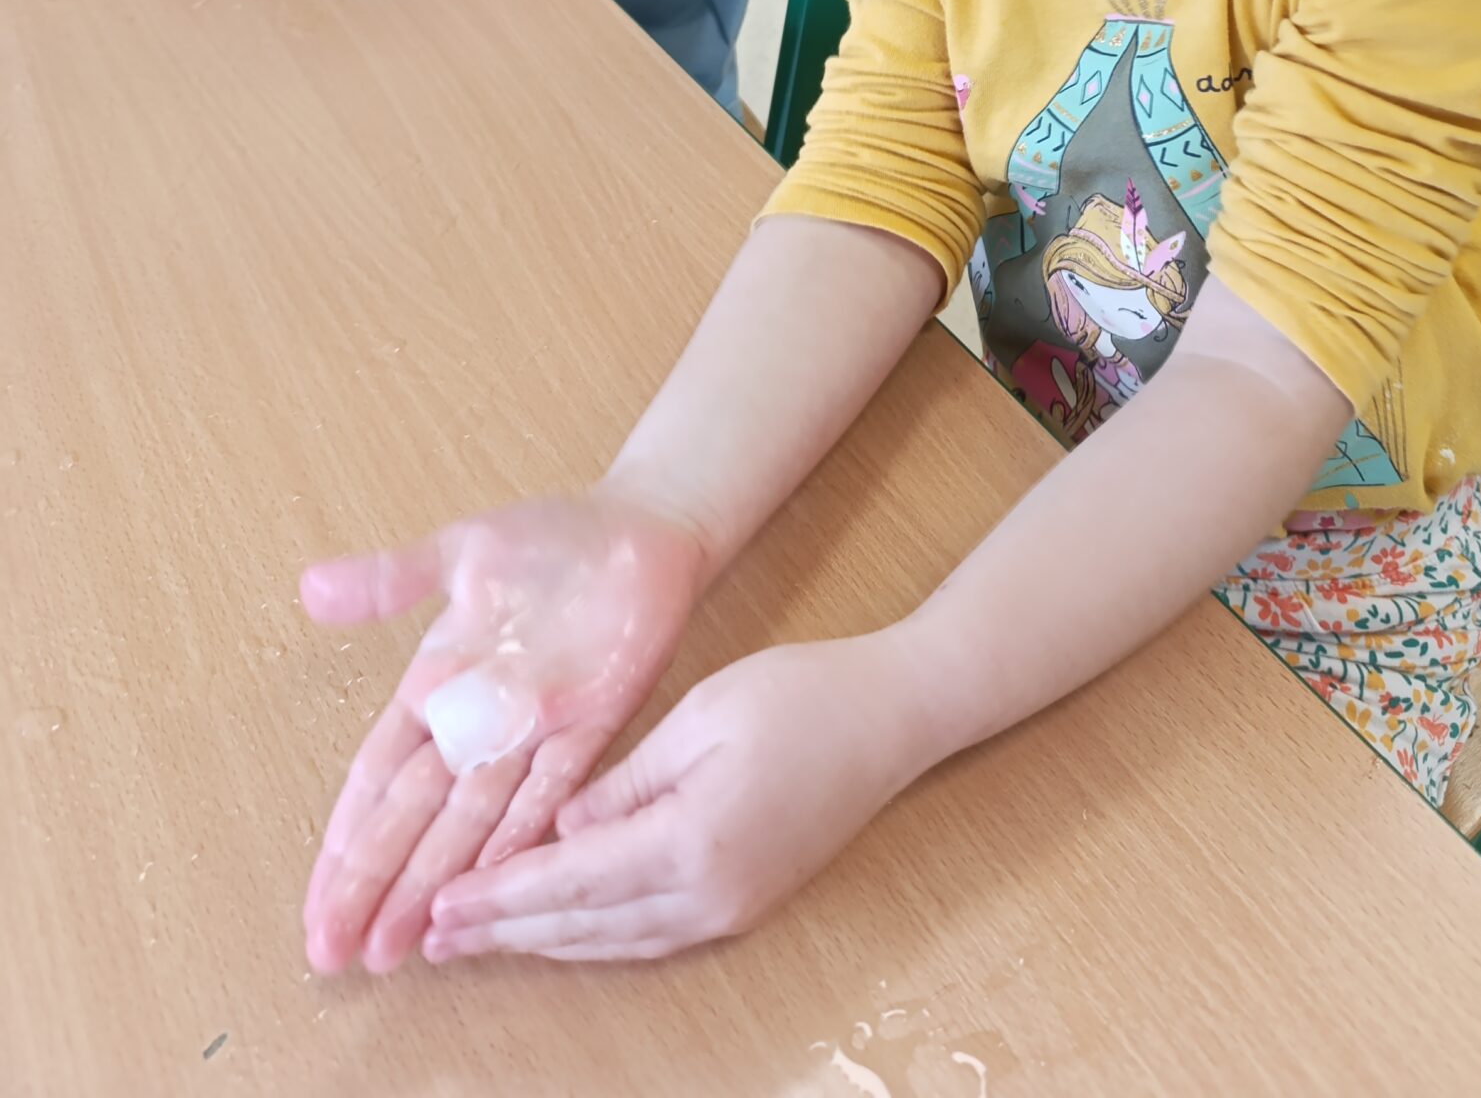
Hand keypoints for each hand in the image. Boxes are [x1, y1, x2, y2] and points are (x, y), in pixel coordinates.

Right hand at [301, 493, 703, 973]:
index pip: (376, 778)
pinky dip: (520, 843)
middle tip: (334, 953)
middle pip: (413, 818)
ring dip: (435, 886)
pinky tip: (492, 893)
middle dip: (373, 885)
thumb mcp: (463, 550)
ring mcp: (533, 732)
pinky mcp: (593, 727)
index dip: (343, 840)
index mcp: (436, 684)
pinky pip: (551, 795)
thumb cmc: (552, 538)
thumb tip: (308, 587)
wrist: (643, 527)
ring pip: (473, 824)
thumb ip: (390, 577)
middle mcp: (477, 724)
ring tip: (397, 949)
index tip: (313, 902)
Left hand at [423, 632, 930, 963]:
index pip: (568, 882)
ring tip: (479, 939)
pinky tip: (561, 923)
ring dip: (543, 939)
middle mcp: (708, 893)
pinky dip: (595, 932)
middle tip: (433, 936)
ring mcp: (731, 907)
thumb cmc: (801, 694)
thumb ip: (626, 778)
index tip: (438, 906)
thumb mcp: (701, 715)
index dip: (498, 898)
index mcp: (690, 840)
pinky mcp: (745, 901)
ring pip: (615, 940)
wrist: (894, 716)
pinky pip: (650, 932)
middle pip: (584, 925)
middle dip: (505, 931)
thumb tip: (560, 825)